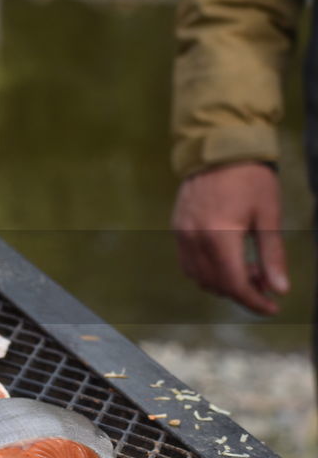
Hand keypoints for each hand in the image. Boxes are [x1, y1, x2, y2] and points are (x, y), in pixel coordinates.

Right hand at [172, 162, 287, 314]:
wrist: (218, 149)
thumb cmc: (250, 179)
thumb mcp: (268, 215)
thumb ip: (272, 255)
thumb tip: (279, 289)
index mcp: (220, 236)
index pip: (234, 283)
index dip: (253, 301)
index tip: (272, 308)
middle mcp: (195, 239)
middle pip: (215, 284)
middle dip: (242, 292)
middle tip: (265, 284)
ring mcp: (182, 235)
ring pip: (199, 277)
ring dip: (223, 283)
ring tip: (248, 271)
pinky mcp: (177, 229)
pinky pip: (188, 264)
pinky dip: (208, 272)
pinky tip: (226, 261)